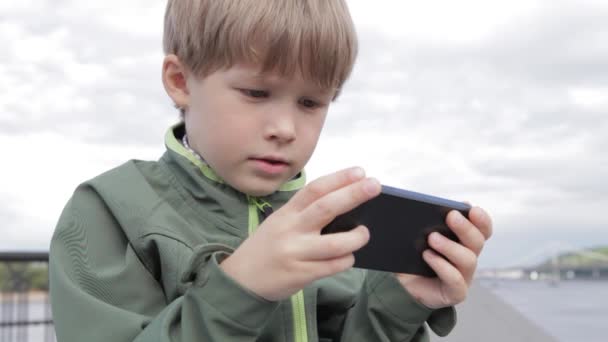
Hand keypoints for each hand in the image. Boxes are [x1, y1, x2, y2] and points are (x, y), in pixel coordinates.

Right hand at [220, 167, 380, 300]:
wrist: (240, 279)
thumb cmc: (266, 247)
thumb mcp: (279, 222)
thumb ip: (305, 215)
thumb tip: (344, 206)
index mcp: (286, 212)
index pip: (315, 189)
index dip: (339, 178)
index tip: (360, 172)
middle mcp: (291, 230)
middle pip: (326, 208)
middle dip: (353, 195)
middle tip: (374, 186)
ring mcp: (296, 253)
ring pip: (335, 243)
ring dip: (356, 237)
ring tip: (364, 233)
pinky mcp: (301, 274)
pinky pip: (332, 266)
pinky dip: (346, 260)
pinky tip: (349, 256)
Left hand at [395, 206, 492, 308]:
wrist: (401, 285)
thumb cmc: (410, 255)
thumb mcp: (411, 234)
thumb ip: (416, 217)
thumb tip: (399, 194)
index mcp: (463, 240)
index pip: (482, 229)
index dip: (481, 219)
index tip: (470, 208)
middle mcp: (467, 257)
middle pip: (477, 241)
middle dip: (466, 227)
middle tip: (450, 216)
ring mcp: (463, 276)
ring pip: (468, 259)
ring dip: (451, 246)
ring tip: (432, 238)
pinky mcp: (455, 293)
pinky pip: (456, 280)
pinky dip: (443, 266)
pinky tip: (428, 256)